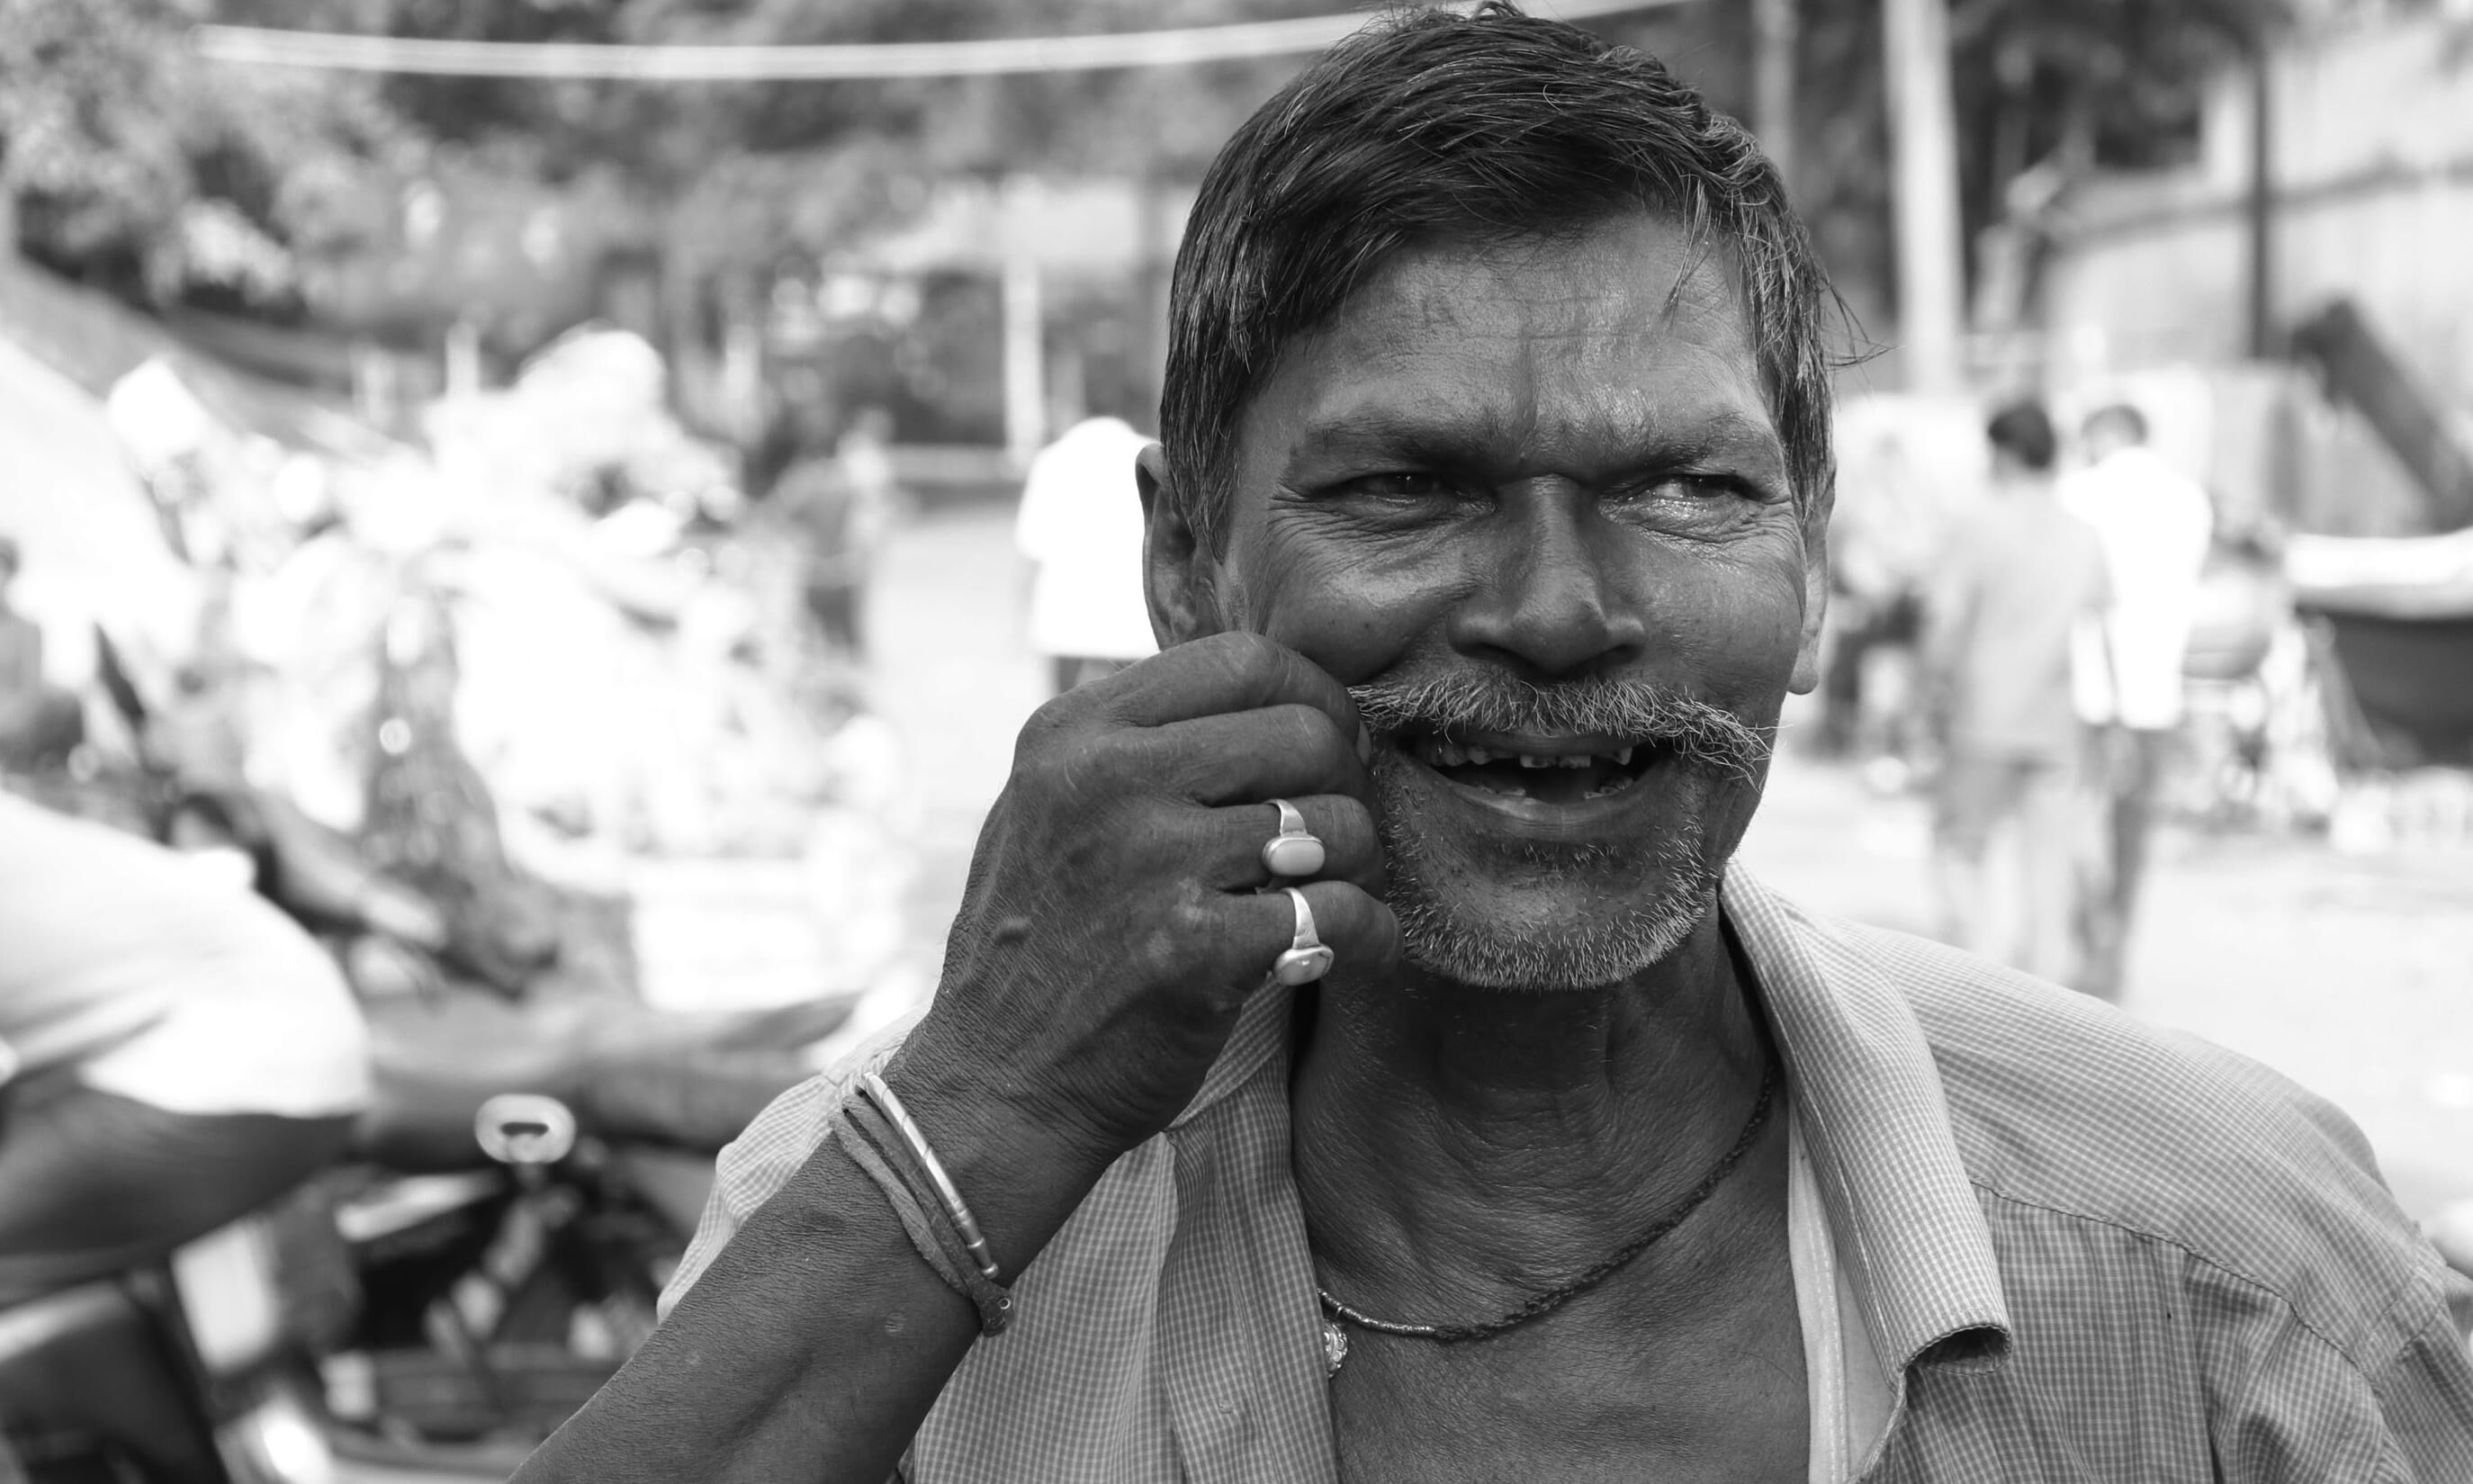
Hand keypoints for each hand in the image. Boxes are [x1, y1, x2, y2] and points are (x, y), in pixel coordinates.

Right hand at [897, 631, 1399, 1164]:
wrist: (995, 1087)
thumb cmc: (1039, 947)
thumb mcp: (1045, 807)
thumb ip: (1131, 742)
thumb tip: (1263, 691)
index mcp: (1073, 732)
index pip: (1242, 660)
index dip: (1314, 696)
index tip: (1330, 743)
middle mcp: (1108, 779)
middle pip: (1304, 732)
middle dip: (1347, 783)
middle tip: (1342, 834)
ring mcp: (1152, 860)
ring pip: (1335, 821)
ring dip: (1362, 864)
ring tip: (1341, 895)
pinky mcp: (1196, 949)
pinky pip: (1341, 911)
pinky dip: (1372, 935)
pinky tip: (1357, 951)